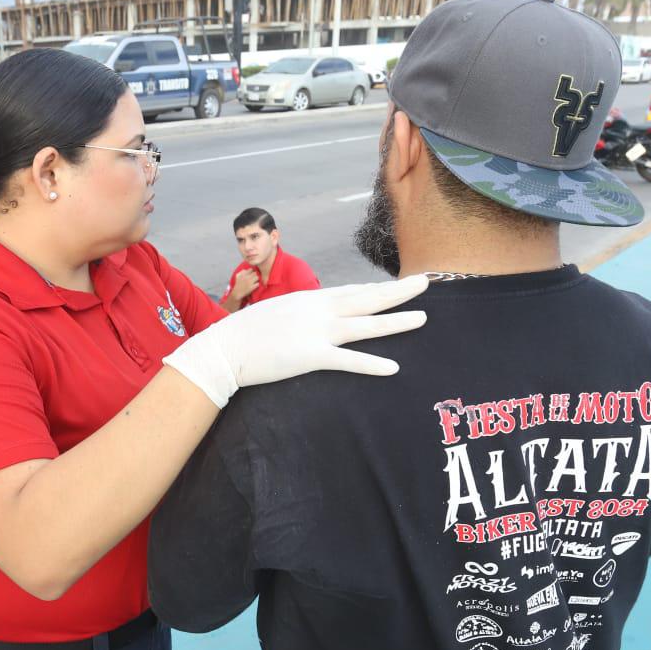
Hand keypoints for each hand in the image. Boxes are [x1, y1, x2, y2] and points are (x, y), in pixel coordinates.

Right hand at [164, 275, 429, 407]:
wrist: (224, 349)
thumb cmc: (246, 333)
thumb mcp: (277, 312)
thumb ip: (301, 313)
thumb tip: (313, 317)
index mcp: (310, 299)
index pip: (353, 291)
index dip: (379, 287)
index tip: (399, 284)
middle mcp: (319, 310)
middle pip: (367, 298)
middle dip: (398, 291)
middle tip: (426, 282)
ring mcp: (316, 332)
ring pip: (365, 325)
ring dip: (396, 321)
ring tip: (422, 317)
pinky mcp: (311, 356)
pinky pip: (348, 360)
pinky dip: (372, 363)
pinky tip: (394, 367)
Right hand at [228, 267, 260, 301]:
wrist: (237, 293)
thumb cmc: (238, 284)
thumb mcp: (237, 276)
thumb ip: (242, 271)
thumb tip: (246, 269)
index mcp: (243, 274)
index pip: (251, 269)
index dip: (252, 272)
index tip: (251, 274)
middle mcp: (246, 277)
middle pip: (255, 273)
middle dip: (255, 275)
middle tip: (254, 279)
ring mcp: (249, 282)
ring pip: (257, 277)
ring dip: (257, 280)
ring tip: (255, 282)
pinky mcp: (252, 287)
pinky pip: (258, 283)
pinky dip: (257, 285)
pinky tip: (255, 286)